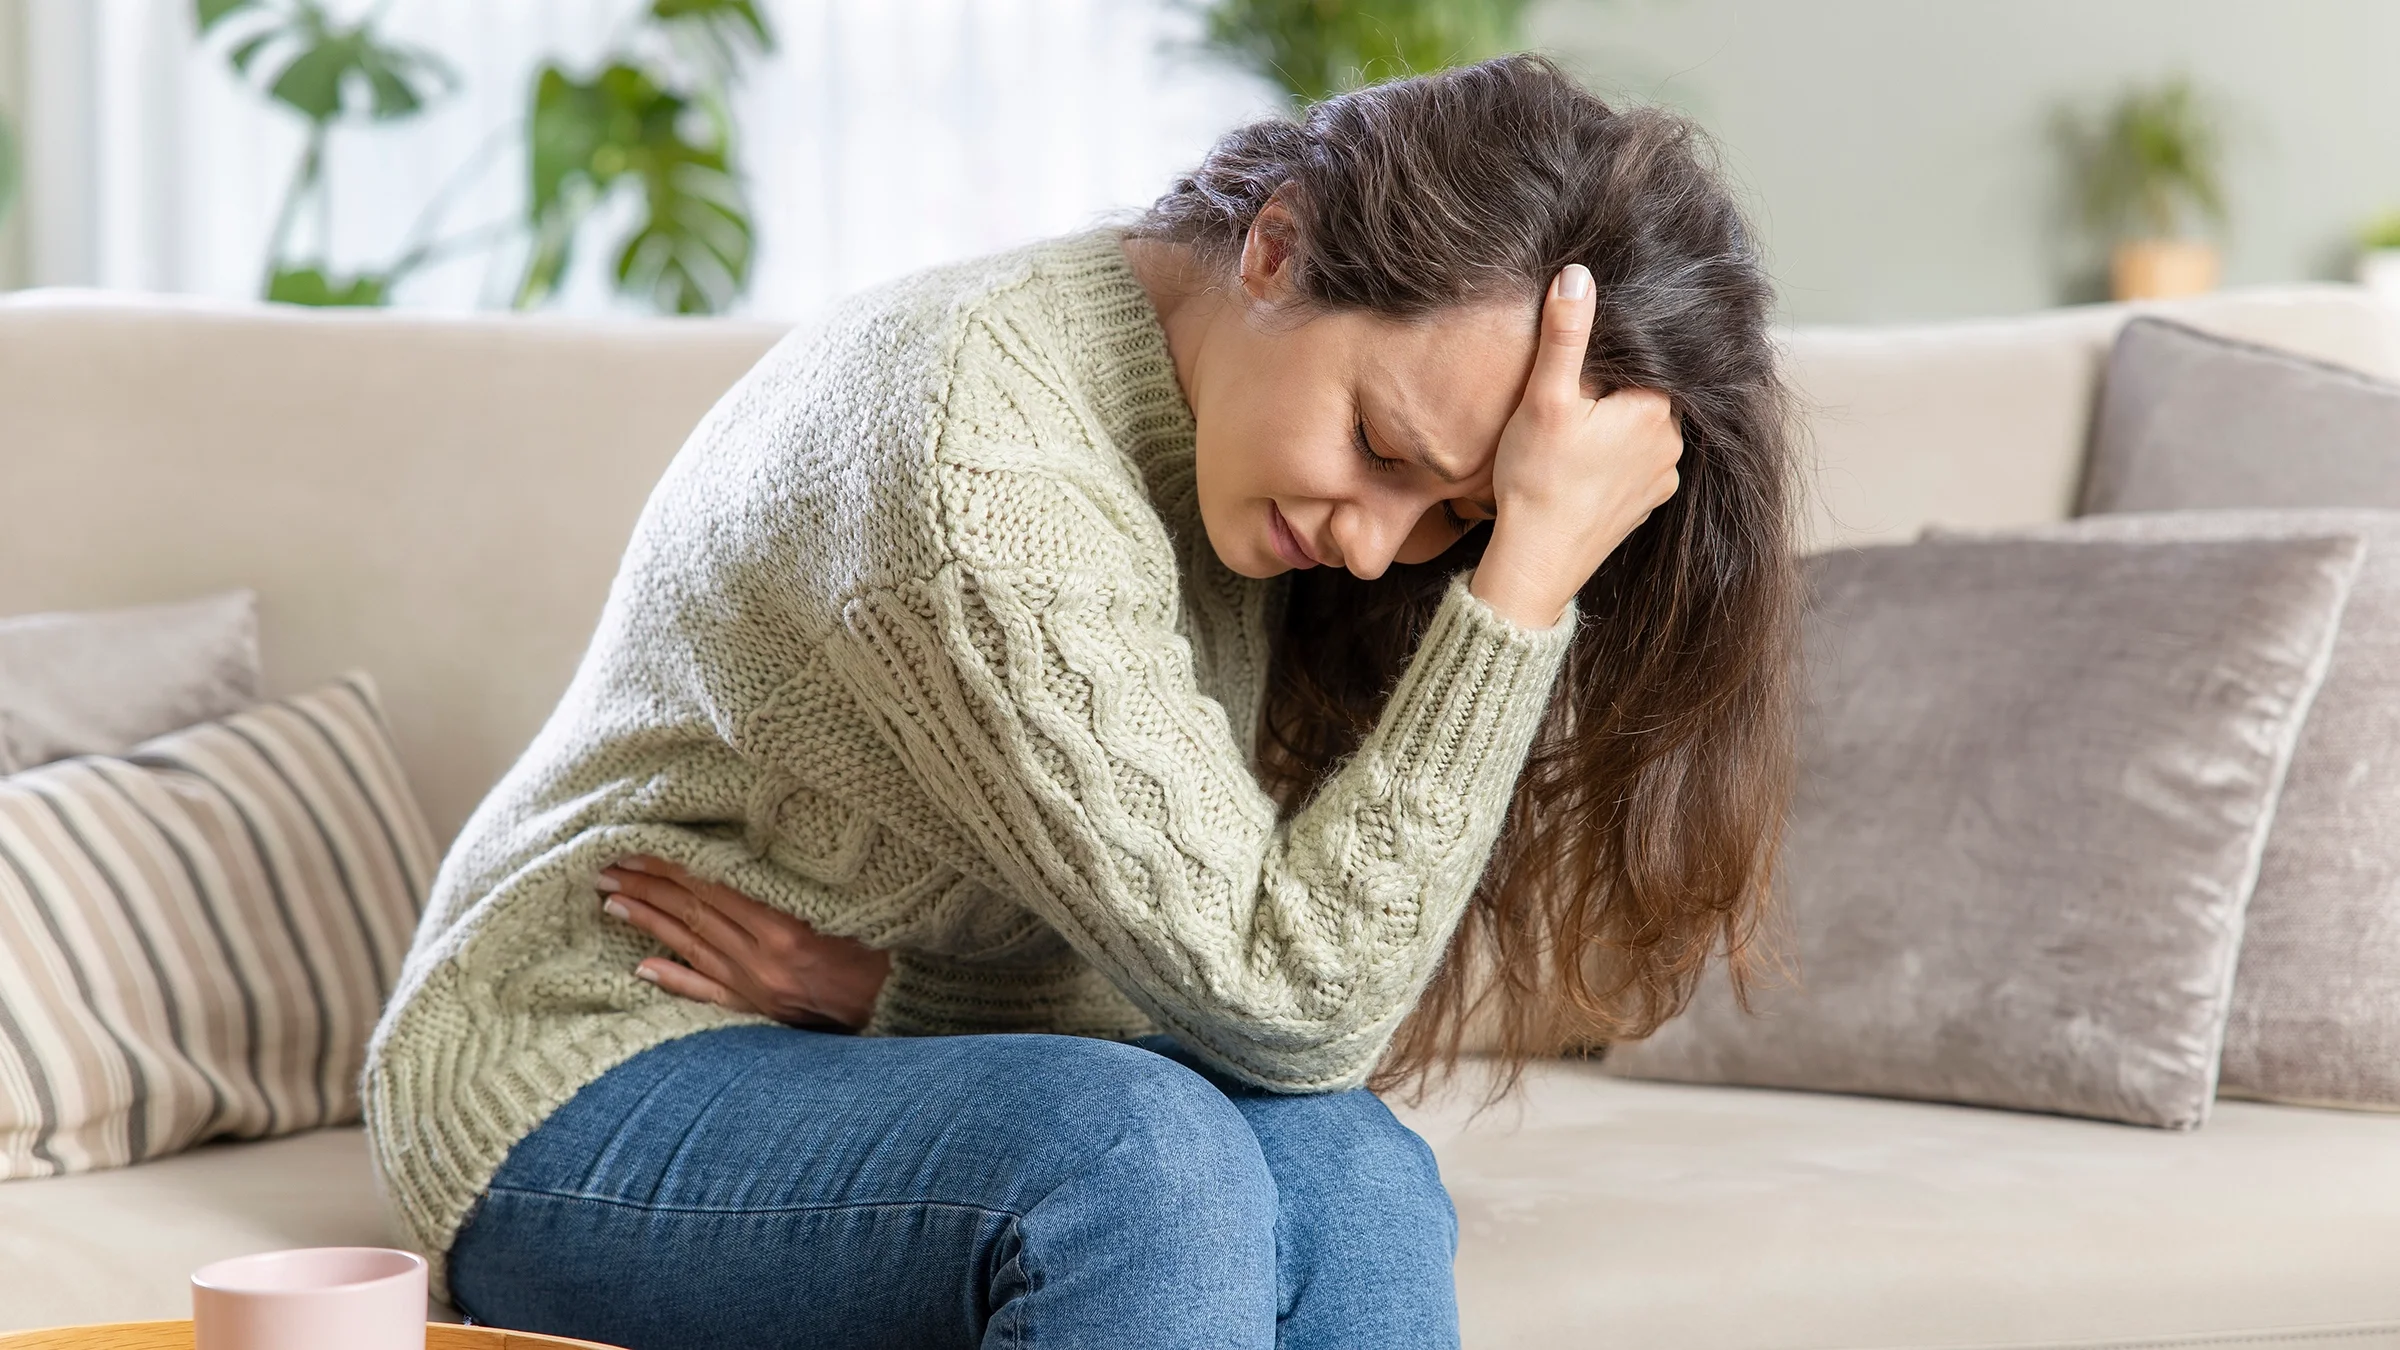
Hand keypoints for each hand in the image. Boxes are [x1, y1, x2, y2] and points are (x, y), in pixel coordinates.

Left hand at [597, 855, 890, 1030]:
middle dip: (648, 888)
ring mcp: (757, 987)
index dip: (671, 866)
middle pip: (693, 915)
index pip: (713, 888)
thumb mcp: (848, 903)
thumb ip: (800, 882)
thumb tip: (752, 850)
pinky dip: (674, 980)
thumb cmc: (885, 945)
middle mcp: (763, 959)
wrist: (904, 1003)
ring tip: (613, 901)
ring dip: (650, 923)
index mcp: (786, 927)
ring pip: (692, 948)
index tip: (635, 846)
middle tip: (607, 868)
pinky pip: (708, 995)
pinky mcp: (760, 1009)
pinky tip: (642, 967)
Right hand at [1471, 263, 1684, 628]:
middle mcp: (1671, 443)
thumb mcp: (1544, 398)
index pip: (1638, 360)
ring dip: (1612, 426)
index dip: (1602, 359)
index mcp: (1655, 408)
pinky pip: (1634, 466)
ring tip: (1570, 435)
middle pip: (1640, 394)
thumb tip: (1579, 275)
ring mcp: (1661, 478)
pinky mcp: (1644, 506)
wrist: (1535, 562)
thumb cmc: (1537, 479)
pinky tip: (1580, 466)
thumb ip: (1566, 335)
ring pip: (1638, 431)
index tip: (1573, 370)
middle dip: (1607, 392)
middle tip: (1564, 403)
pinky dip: (1611, 461)